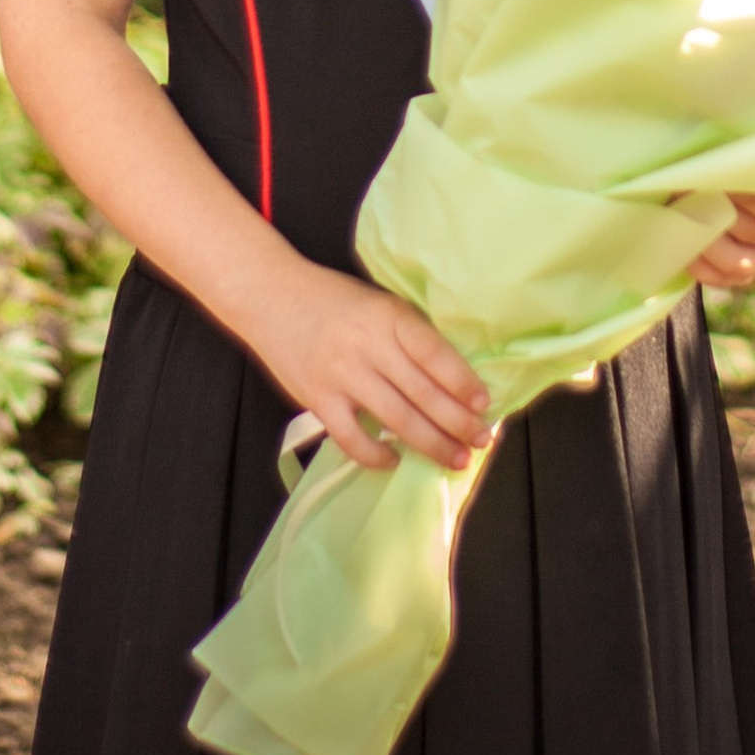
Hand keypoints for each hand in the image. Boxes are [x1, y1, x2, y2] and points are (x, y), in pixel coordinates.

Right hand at [257, 263, 491, 474]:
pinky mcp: (317, 399)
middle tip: (481, 440)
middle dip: (458, 422)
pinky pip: (352, 437)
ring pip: (395, 418)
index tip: (484, 403)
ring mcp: (341, 375)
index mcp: (388, 316)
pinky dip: (376, 454)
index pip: (433, 352)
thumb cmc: (333, 299)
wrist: (270, 296)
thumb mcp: (379, 303)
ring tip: (455, 459)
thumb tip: (454, 378)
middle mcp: (367, 346)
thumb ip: (409, 335)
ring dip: (431, 443)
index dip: (462, 381)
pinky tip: (394, 459)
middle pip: (421, 392)